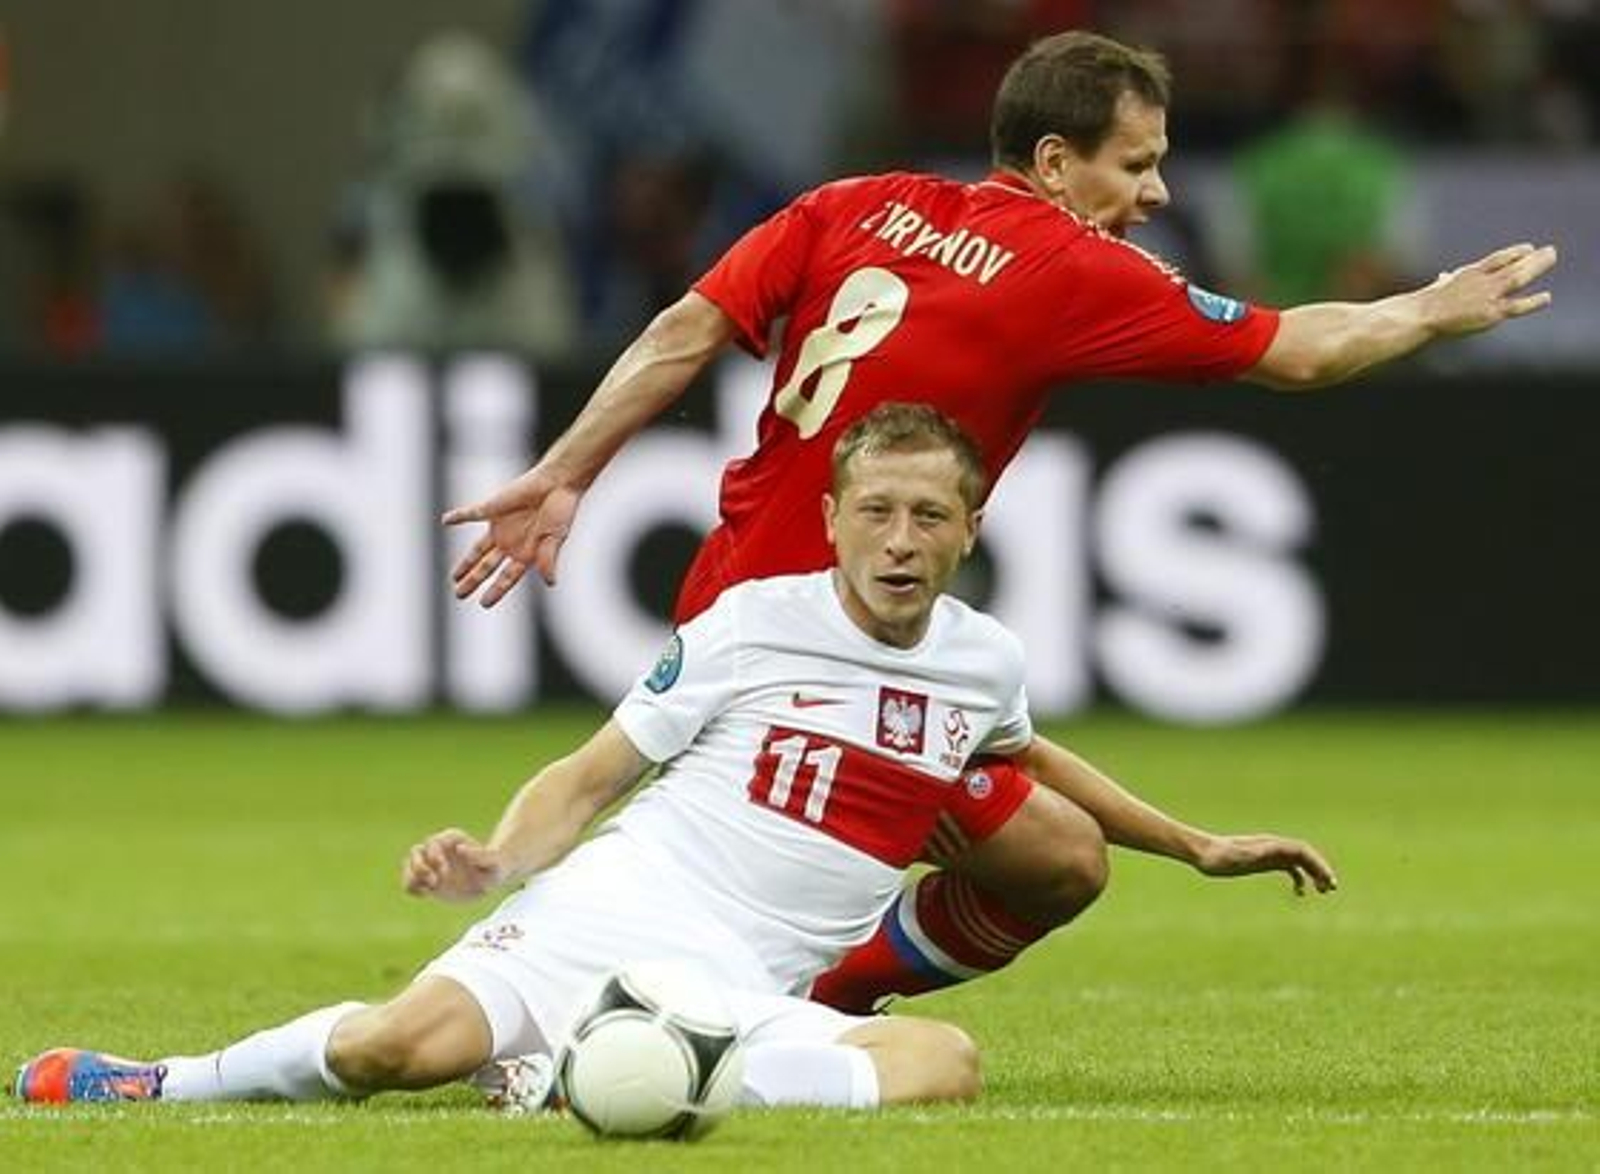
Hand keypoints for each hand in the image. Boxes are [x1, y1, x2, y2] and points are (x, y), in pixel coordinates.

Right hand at [403, 828, 506, 901]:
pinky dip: (411, 888)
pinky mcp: (427, 879)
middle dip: (420, 867)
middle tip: (434, 882)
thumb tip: (460, 849)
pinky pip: (409, 882)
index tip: (444, 871)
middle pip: (416, 851)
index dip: (434, 856)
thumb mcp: (493, 864)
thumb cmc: (493, 869)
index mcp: (452, 839)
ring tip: (426, 890)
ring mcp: (430, 864)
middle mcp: (438, 849)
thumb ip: (480, 856)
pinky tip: (425, 895)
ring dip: (412, 878)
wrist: (489, 880)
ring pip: (408, 865)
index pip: (434, 842)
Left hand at [443, 465, 582, 606]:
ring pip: (478, 550)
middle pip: (487, 567)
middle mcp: (511, 543)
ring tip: (454, 577)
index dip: (496, 590)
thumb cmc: (561, 511)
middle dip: (473, 581)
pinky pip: (472, 514)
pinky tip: (446, 520)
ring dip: (466, 563)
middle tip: (459, 594)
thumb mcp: (555, 538)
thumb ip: (548, 559)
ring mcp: (500, 526)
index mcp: (526, 553)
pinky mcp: (493, 508)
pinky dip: (459, 517)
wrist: (558, 482)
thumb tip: (550, 582)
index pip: (507, 577)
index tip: (484, 603)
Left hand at [1193, 833, 1337, 895]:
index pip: (1302, 851)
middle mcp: (1273, 847)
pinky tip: (1300, 893)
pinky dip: (1298, 879)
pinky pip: (1288, 868)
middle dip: (1320, 869)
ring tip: (1324, 891)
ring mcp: (1269, 855)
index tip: (1327, 879)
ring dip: (1314, 874)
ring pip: (1299, 862)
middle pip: (1305, 856)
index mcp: (1270, 845)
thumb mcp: (1237, 856)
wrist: (1203, 853)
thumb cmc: (1219, 856)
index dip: (1317, 863)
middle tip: (1332, 888)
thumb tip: (1272, 849)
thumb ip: (1254, 852)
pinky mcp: (1263, 862)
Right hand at [1425, 242, 1556, 336]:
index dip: (1514, 253)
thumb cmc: (1424, 304)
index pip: (1497, 259)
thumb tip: (1443, 277)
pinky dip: (1533, 302)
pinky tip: (1546, 297)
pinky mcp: (1490, 313)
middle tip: (1550, 251)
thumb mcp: (1437, 287)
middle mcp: (1482, 281)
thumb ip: (1444, 282)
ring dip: (1537, 266)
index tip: (1528, 248)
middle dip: (1533, 258)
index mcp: (1469, 274)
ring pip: (1518, 277)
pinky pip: (1517, 306)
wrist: (1422, 314)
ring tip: (1551, 257)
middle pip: (1512, 265)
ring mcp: (1488, 295)